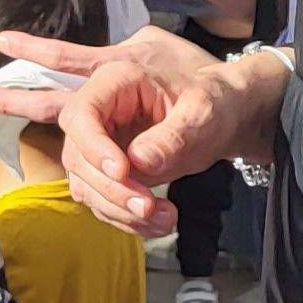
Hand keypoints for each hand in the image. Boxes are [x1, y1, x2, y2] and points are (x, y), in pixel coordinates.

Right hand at [0, 29, 274, 232]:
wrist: (225, 114)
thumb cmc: (214, 101)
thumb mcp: (203, 113)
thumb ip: (173, 136)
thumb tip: (140, 162)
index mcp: (117, 80)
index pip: (82, 113)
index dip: (93, 146)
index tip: (123, 172)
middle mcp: (100, 110)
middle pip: (78, 154)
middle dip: (111, 188)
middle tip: (148, 207)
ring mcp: (99, 140)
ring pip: (85, 182)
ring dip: (118, 209)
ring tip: (164, 220)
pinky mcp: (105, 167)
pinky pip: (100, 197)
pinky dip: (124, 216)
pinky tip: (156, 222)